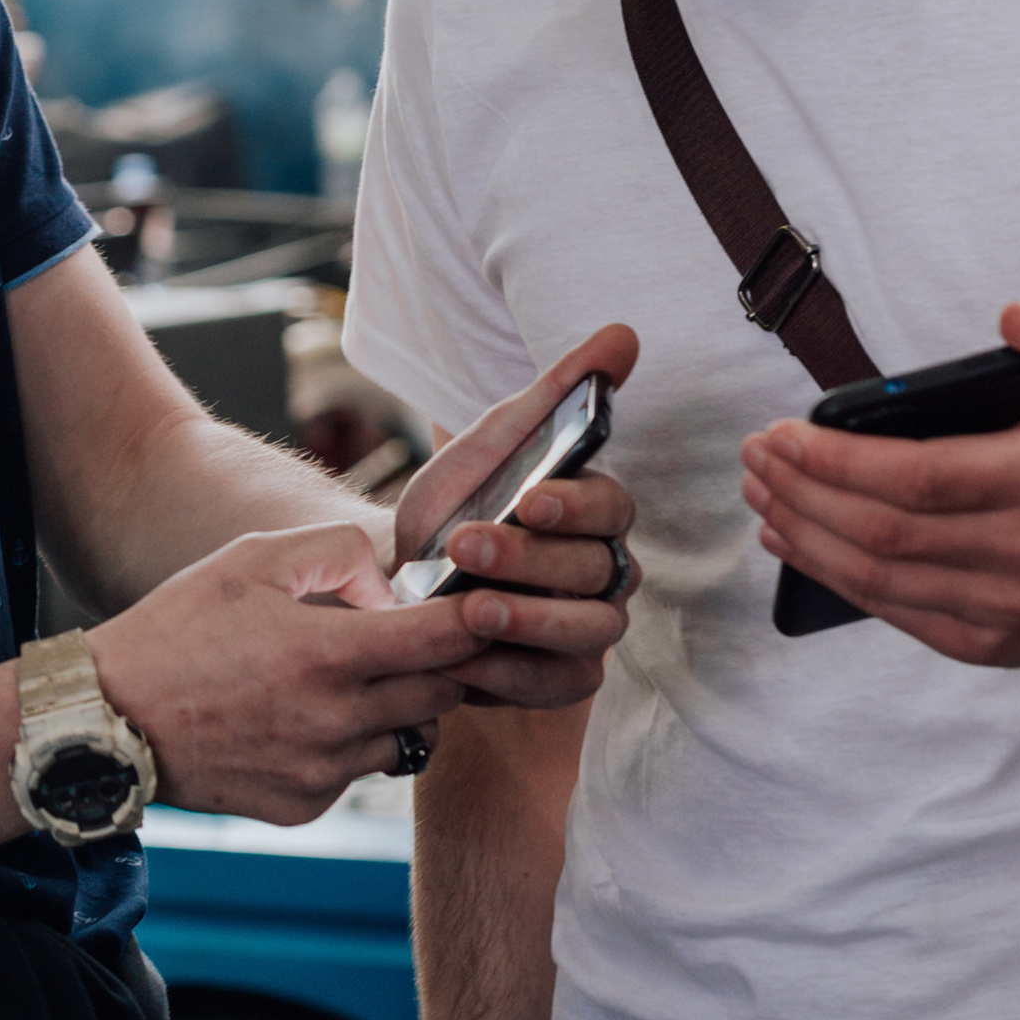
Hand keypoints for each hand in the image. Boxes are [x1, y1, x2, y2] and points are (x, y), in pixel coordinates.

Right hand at [92, 517, 567, 820]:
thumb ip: (335, 554)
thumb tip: (392, 585)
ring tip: (338, 681)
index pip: (445, 640)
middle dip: (442, 664)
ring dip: (394, 708)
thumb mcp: (250, 560)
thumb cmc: (176, 629)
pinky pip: (356, 774)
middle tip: (416, 639)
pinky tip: (295, 722)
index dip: (482, 621)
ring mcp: (321, 773)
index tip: (497, 607)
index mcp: (326, 655)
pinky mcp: (303, 808)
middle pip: (442, 694)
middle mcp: (334, 722)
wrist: (106, 722)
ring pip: (404, 737)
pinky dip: (346, 747)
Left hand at [393, 325, 640, 707]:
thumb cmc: (456, 503)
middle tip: (466, 546)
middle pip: (596, 570)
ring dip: (530, 620)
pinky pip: (558, 684)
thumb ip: (557, 392)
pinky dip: (513, 673)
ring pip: (589, 631)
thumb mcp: (491, 441)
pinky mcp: (560, 678)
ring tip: (470, 607)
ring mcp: (587, 628)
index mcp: (593, 512)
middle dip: (530, 559)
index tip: (530, 497)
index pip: (611, 506)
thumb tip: (623, 336)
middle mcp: (603, 571)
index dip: (576, 504)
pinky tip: (469, 656)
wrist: (395, 575)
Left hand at [741, 300, 1019, 664]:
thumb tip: (1010, 314)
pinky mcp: (995, 645)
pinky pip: (896, 613)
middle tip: (752, 458)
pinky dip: (833, 579)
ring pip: (877, 578)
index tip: (777, 433)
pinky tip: (793, 544)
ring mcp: (1010, 609)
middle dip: (800, 491)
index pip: (917, 476)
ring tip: (760, 496)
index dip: (836, 458)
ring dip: (802, 535)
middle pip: (881, 529)